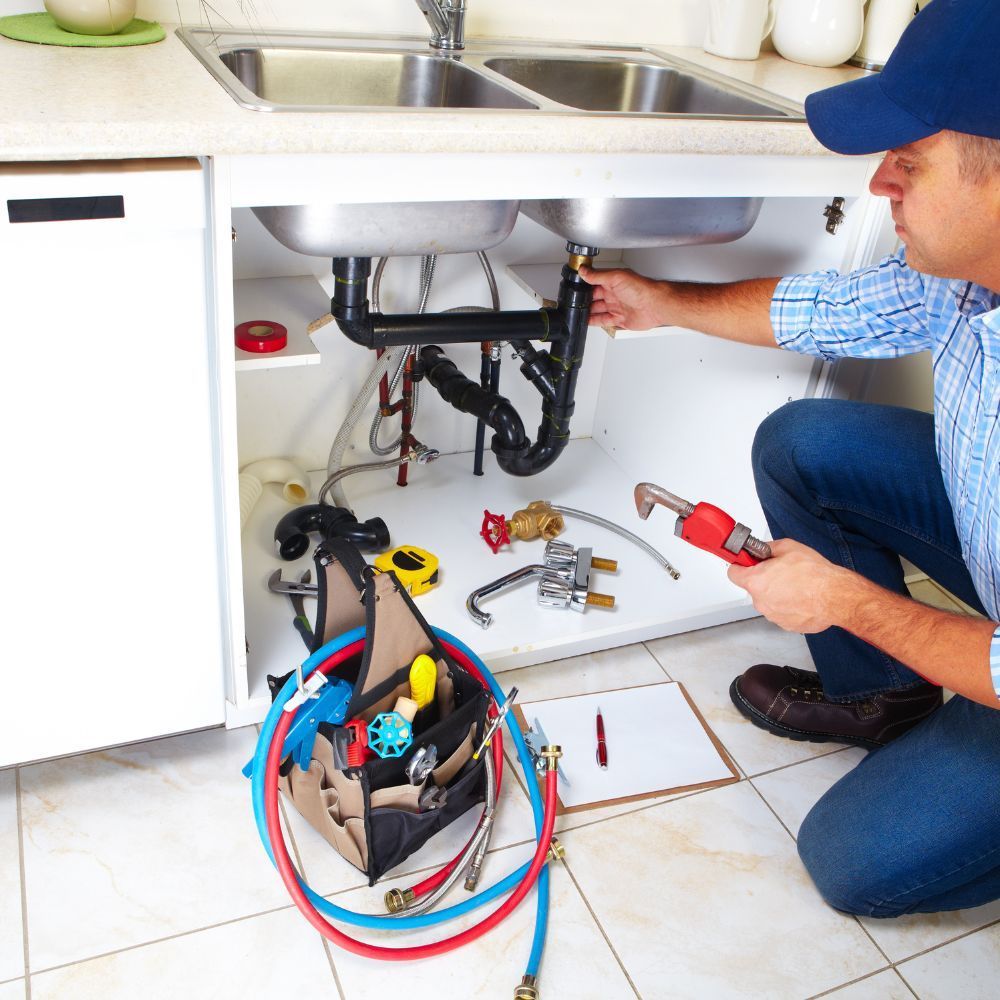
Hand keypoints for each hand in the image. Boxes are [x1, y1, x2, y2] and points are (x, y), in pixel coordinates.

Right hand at [577, 264, 668, 331]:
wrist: (654, 306)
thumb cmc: (641, 289)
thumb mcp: (616, 277)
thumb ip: (598, 275)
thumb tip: (584, 271)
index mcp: (613, 281)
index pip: (594, 281)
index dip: (584, 283)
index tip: (573, 285)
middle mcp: (614, 293)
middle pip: (594, 297)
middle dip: (583, 299)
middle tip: (572, 301)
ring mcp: (616, 306)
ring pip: (597, 309)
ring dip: (587, 310)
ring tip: (576, 311)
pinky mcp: (619, 319)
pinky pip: (603, 320)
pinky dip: (594, 321)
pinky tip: (586, 320)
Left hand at [726, 538, 853, 633]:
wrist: (835, 596)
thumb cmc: (815, 574)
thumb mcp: (788, 547)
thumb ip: (768, 548)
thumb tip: (763, 550)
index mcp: (756, 581)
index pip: (733, 573)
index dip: (740, 566)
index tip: (746, 563)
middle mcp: (761, 601)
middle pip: (754, 587)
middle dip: (765, 579)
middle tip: (782, 572)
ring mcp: (773, 615)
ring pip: (769, 601)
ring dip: (778, 594)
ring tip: (797, 585)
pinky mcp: (786, 625)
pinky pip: (782, 612)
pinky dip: (790, 606)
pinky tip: (802, 597)